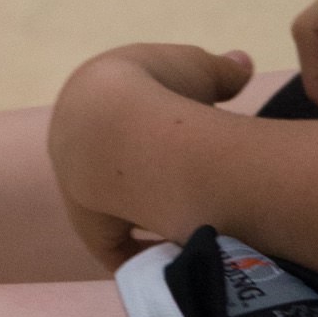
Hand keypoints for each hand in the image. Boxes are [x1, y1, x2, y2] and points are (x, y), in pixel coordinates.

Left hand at [49, 43, 253, 270]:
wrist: (123, 127)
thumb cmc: (163, 86)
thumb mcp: (200, 68)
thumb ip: (222, 71)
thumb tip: (242, 65)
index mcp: (93, 97)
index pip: (126, 115)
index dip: (161, 123)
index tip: (196, 133)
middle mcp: (75, 142)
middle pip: (119, 163)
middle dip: (154, 168)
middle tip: (197, 177)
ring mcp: (77, 184)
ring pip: (115, 203)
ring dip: (151, 208)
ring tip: (197, 213)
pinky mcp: (89, 224)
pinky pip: (116, 246)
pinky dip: (146, 251)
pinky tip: (180, 252)